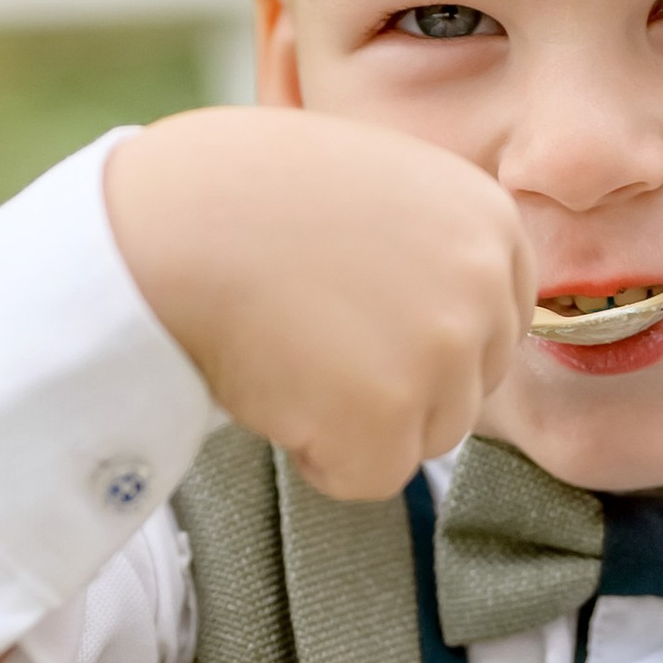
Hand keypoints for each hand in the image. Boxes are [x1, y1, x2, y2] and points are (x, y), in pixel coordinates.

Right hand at [106, 109, 533, 500]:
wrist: (168, 225)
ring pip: (426, 437)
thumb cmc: (239, 196)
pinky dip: (318, 455)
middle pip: (468, 388)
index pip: (495, 323)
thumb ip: (426, 244)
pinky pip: (370, 477)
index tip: (361, 321)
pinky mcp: (390, 415)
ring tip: (290, 351)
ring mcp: (442, 351)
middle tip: (312, 334)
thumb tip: (438, 313)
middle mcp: (483, 283)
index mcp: (487, 218)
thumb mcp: (369, 185)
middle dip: (396, 384)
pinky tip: (276, 389)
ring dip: (357, 420)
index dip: (421, 337)